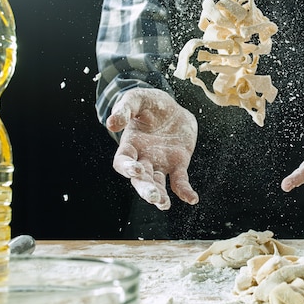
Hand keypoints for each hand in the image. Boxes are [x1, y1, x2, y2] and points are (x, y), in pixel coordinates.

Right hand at [107, 88, 198, 209]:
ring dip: (160, 196)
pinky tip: (192, 199)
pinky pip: (180, 182)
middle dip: (145, 189)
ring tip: (164, 204)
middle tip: (153, 197)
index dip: (127, 168)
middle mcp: (143, 158)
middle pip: (140, 180)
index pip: (123, 161)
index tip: (136, 169)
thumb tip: (111, 123)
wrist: (172, 107)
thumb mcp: (136, 99)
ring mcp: (160, 163)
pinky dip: (185, 192)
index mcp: (130, 145)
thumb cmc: (149, 102)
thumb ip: (124, 109)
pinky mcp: (178, 164)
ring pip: (158, 184)